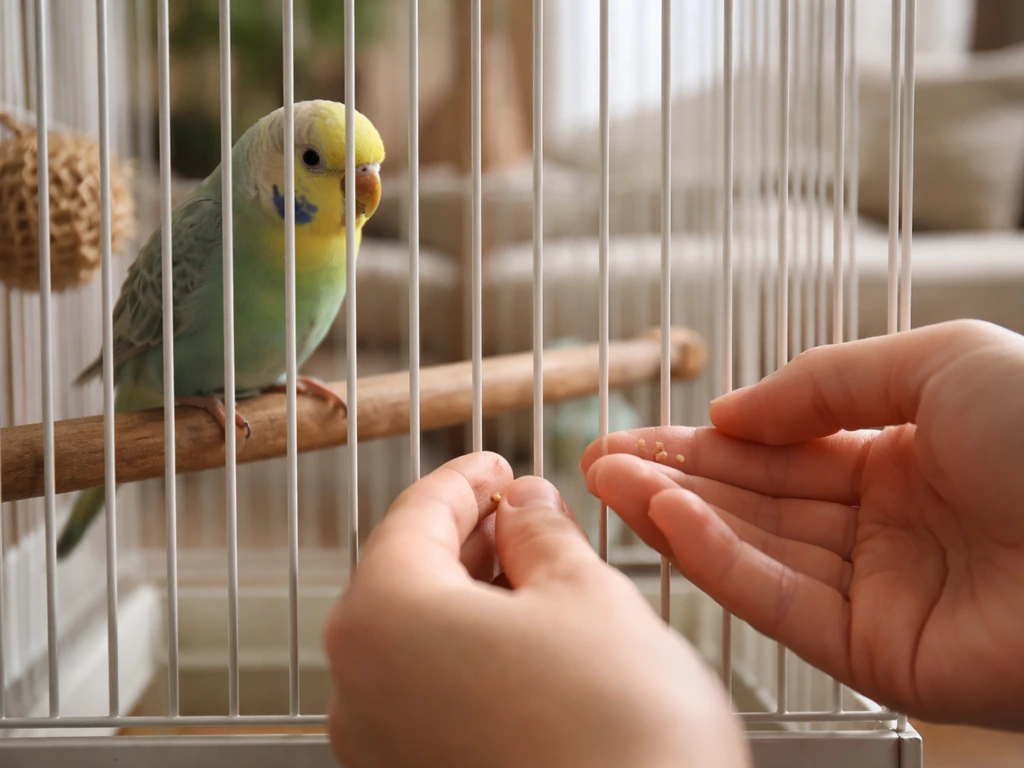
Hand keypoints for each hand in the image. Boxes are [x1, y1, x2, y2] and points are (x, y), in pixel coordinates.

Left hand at [323, 452, 748, 767]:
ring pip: (416, 641)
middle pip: (406, 578)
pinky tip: (524, 649)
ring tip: (534, 576)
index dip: (465, 479)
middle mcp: (358, 688)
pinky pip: (427, 696)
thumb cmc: (619, 731)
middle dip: (468, 538)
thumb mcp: (587, 599)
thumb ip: (542, 537)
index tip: (494, 465)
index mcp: (386, 616)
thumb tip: (525, 508)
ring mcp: (378, 750)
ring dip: (470, 598)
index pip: (417, 515)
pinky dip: (467, 657)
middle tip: (523, 515)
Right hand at [581, 319, 1023, 729]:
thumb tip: (730, 411)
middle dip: (671, 479)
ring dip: (677, 517)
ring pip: (754, 551)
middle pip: (752, 502)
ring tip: (610, 484)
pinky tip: (669, 522)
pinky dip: (721, 563)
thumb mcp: (937, 361)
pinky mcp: (876, 652)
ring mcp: (875, 591)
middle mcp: (879, 526)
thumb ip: (822, 382)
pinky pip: (781, 602)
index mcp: (896, 459)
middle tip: (597, 460)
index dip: (701, 441)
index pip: (775, 452)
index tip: (635, 431)